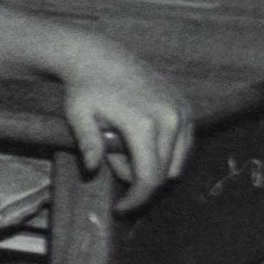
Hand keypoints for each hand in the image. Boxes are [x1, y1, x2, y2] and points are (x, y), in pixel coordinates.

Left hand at [55, 35, 192, 212]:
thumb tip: (92, 169)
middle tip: (116, 172)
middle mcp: (169, 118)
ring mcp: (181, 111)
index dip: (135, 200)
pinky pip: (184, 145)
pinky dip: (167, 153)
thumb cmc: (85, 88)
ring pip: (177, 162)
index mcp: (143, 124)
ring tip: (125, 153)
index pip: (148, 178)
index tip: (121, 209)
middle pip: (163, 174)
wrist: (99, 55)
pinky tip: (142, 144)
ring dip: (154, 168)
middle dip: (141, 183)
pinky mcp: (185, 107)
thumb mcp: (79, 116)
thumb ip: (88, 144)